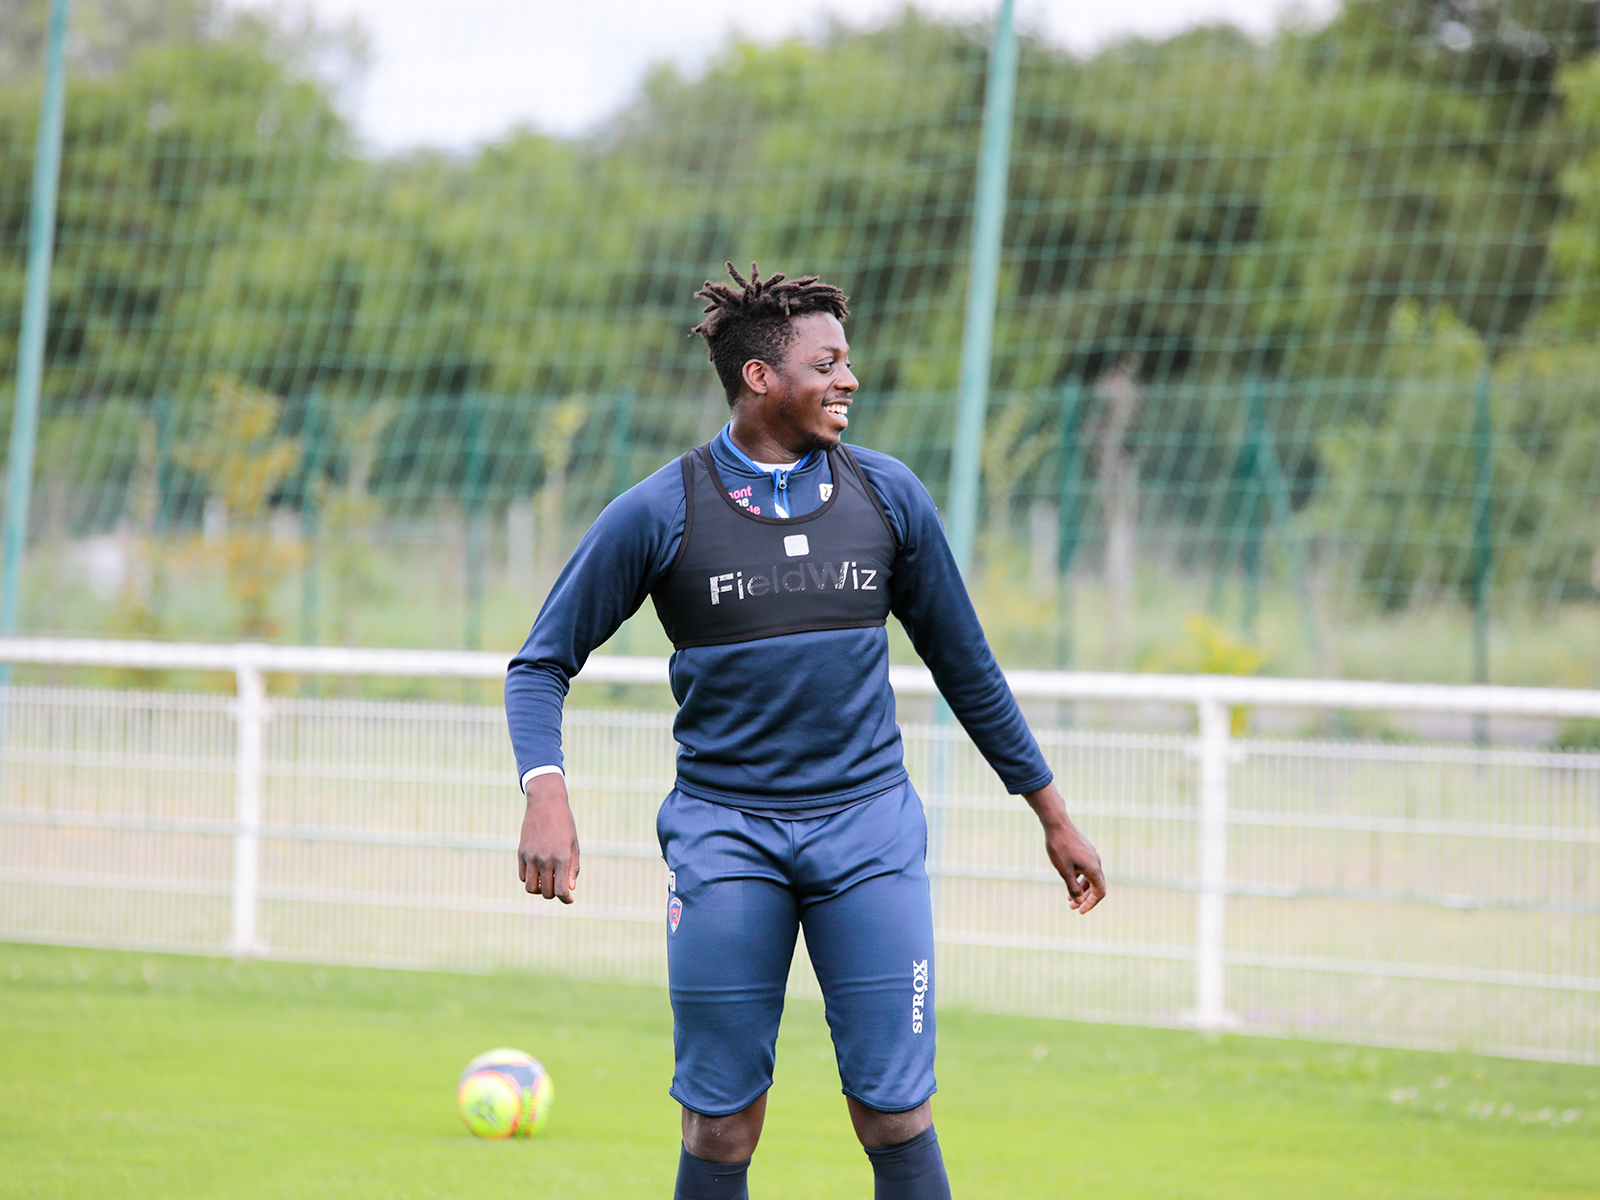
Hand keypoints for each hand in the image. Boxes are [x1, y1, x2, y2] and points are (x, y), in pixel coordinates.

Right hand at [518, 773, 579, 902]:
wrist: (546, 804)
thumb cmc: (565, 824)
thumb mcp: (574, 845)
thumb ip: (573, 868)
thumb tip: (570, 889)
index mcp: (561, 858)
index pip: (561, 890)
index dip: (566, 899)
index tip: (569, 899)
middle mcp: (545, 859)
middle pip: (546, 892)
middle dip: (554, 894)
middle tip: (559, 886)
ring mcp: (531, 857)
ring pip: (531, 888)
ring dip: (540, 890)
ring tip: (547, 882)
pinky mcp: (521, 853)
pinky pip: (523, 877)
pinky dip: (530, 880)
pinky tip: (539, 873)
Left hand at [1022, 782, 1105, 913]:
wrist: (1057, 823)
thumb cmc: (1059, 847)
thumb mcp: (1064, 871)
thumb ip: (1073, 888)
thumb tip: (1079, 901)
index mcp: (1093, 869)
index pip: (1099, 892)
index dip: (1091, 904)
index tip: (1079, 911)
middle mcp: (1096, 862)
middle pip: (1097, 886)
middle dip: (1086, 898)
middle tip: (1073, 907)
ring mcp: (1092, 855)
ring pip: (1091, 877)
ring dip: (1082, 889)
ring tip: (1068, 898)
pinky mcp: (1085, 850)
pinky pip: (1087, 868)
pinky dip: (1080, 878)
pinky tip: (1070, 880)